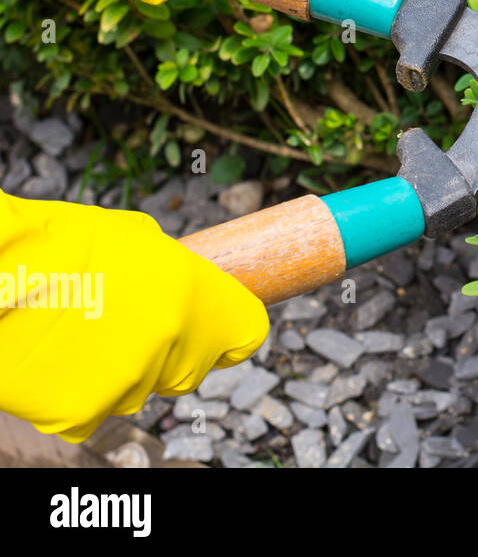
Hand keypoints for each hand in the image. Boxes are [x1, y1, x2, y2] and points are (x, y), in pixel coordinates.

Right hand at [0, 191, 267, 442]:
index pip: (246, 334)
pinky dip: (78, 395)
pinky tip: (57, 361)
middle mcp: (176, 343)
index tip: (216, 330)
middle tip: (129, 327)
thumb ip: (172, 272)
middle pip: (192, 367)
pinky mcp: (85, 413)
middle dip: (170, 352)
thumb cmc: (63, 244)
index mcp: (199, 297)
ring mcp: (133, 382)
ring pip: (141, 390)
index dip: (230, 334)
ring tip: (82, 335)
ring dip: (121, 371)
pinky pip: (94, 412)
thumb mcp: (136, 239)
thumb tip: (184, 286)